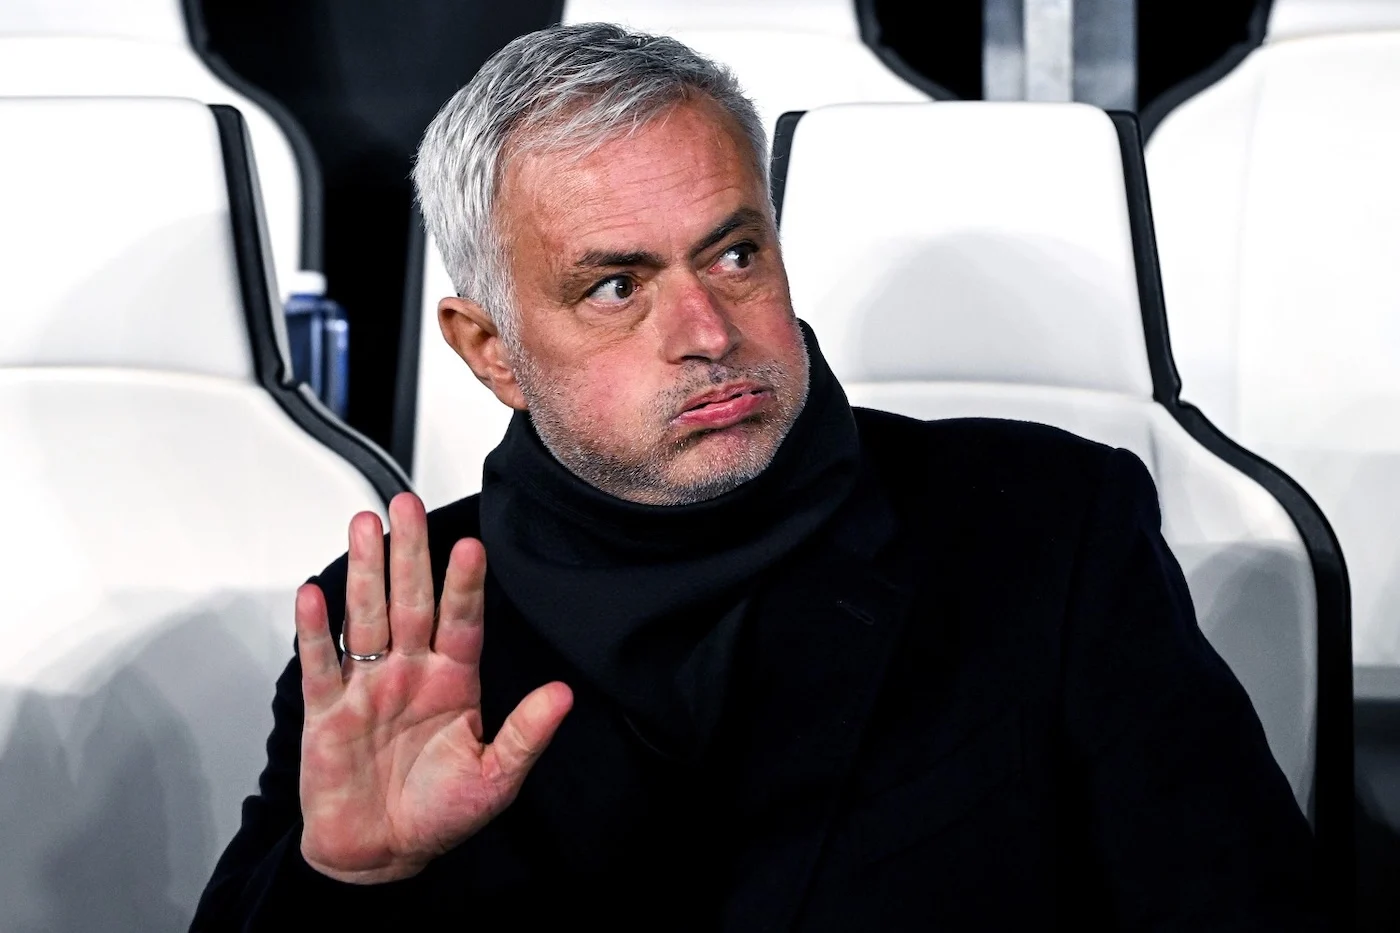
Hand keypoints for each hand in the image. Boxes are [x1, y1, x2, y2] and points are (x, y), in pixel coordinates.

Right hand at [294, 492, 572, 883]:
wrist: (381, 853)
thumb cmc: (439, 813)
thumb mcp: (496, 778)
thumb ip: (526, 734)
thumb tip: (563, 695)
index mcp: (454, 680)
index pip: (461, 620)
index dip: (465, 584)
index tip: (471, 546)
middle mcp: (411, 671)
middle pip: (410, 600)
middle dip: (410, 553)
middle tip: (408, 504)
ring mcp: (368, 685)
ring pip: (366, 616)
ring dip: (365, 571)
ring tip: (365, 524)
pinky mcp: (328, 710)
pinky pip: (321, 663)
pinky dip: (315, 630)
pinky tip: (312, 595)